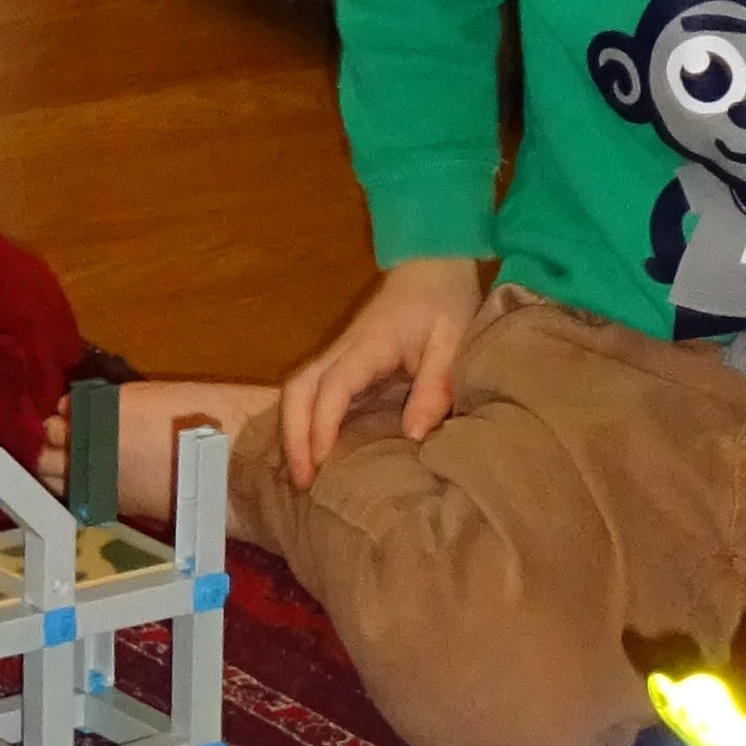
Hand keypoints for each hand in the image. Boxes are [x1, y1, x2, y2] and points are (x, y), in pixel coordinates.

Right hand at [278, 258, 486, 491]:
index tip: (320, 464)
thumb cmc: (444, 299)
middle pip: (297, 389)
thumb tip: (413, 435)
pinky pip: (313, 391)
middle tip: (302, 482)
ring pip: (297, 390)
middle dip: (292, 436)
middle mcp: (343, 349)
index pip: (331, 388)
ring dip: (292, 431)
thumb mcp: (453, 340)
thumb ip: (435, 385)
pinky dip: (304, 421)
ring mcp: (340, 353)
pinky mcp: (345, 359)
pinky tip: (314, 451)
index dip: (321, 427)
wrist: (434, 263)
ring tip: (302, 475)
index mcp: (369, 345)